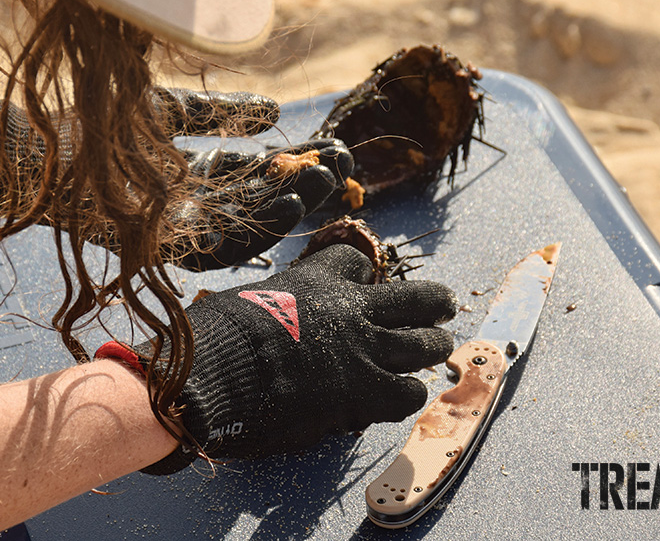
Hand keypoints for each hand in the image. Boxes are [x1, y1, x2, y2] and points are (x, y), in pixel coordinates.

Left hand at [0, 90, 352, 269]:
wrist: (35, 149)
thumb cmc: (94, 124)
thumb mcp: (169, 110)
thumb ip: (220, 112)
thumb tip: (276, 110)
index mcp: (198, 176)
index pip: (260, 174)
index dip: (298, 162)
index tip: (335, 148)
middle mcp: (196, 206)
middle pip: (262, 201)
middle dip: (305, 184)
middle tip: (343, 167)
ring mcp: (181, 228)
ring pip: (250, 226)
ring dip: (291, 206)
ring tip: (326, 183)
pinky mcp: (165, 245)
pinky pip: (220, 245)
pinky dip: (258, 227)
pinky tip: (289, 203)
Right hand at [101, 244, 457, 473]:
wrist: (218, 372)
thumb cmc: (216, 337)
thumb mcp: (246, 302)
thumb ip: (273, 309)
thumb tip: (267, 327)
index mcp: (316, 281)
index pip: (356, 263)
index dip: (361, 275)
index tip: (362, 284)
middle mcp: (350, 310)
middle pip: (416, 298)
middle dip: (434, 303)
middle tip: (443, 308)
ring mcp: (364, 350)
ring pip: (427, 343)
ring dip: (432, 348)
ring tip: (435, 352)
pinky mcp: (365, 391)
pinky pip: (409, 392)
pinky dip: (406, 395)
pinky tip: (395, 397)